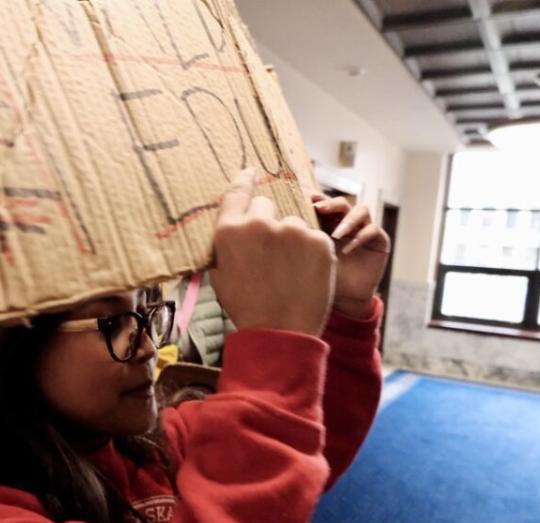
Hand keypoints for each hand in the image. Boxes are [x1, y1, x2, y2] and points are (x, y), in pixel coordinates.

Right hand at [210, 168, 335, 336]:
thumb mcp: (221, 275)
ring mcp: (292, 231)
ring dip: (293, 240)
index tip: (251, 172)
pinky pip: (314, 238)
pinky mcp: (319, 241)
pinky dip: (311, 252)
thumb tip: (232, 229)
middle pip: (268, 206)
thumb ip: (226, 245)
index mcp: (230, 231)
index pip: (237, 191)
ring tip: (289, 272)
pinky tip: (305, 274)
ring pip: (294, 224)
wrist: (280, 333)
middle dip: (269, 223)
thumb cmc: (246, 307)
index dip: (245, 179)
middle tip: (271, 254)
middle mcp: (260, 223)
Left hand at [312, 194, 390, 318]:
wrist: (343, 299)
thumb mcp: (310, 256)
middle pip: (343, 203)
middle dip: (331, 203)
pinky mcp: (379, 241)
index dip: (318, 198)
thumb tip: (283, 224)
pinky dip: (360, 237)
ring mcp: (364, 230)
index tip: (307, 198)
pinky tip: (347, 250)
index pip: (326, 204)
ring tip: (336, 235)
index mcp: (329, 223)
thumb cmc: (322, 278)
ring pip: (361, 211)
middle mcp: (348, 223)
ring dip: (348, 220)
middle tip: (319, 208)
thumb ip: (303, 239)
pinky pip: (373, 230)